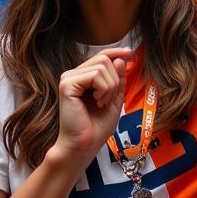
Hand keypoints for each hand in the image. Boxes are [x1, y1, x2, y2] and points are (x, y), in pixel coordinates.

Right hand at [51, 48, 130, 171]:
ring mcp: (69, 78)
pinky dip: (103, 89)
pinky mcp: (67, 84)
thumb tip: (121, 58)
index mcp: (83, 77)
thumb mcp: (114, 99)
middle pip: (104, 59)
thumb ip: (118, 79)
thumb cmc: (97, 127)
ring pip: (102, 66)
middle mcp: (73, 74)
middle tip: (108, 100)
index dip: (116, 52)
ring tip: (102, 103)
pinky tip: (97, 102)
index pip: (101, 56)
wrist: (84, 146)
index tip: (129, 52)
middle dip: (115, 79)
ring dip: (110, 87)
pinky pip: (95, 75)